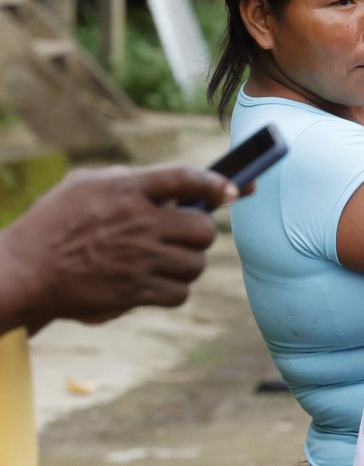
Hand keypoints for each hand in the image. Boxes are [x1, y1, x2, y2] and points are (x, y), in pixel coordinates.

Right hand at [0, 166, 237, 334]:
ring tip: (166, 261)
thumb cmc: (53, 224)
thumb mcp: (87, 185)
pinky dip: (174, 290)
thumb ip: (131, 181)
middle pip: (204, 229)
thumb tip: (173, 189)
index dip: (216, 183)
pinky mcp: (134, 291)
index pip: (185, 178)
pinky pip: (179, 293)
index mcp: (126, 189)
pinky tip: (157, 284)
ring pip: (196, 264)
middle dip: (200, 234)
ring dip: (187, 264)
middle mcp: (138, 222)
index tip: (234, 191)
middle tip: (185, 237)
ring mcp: (138, 258)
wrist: (22, 271)